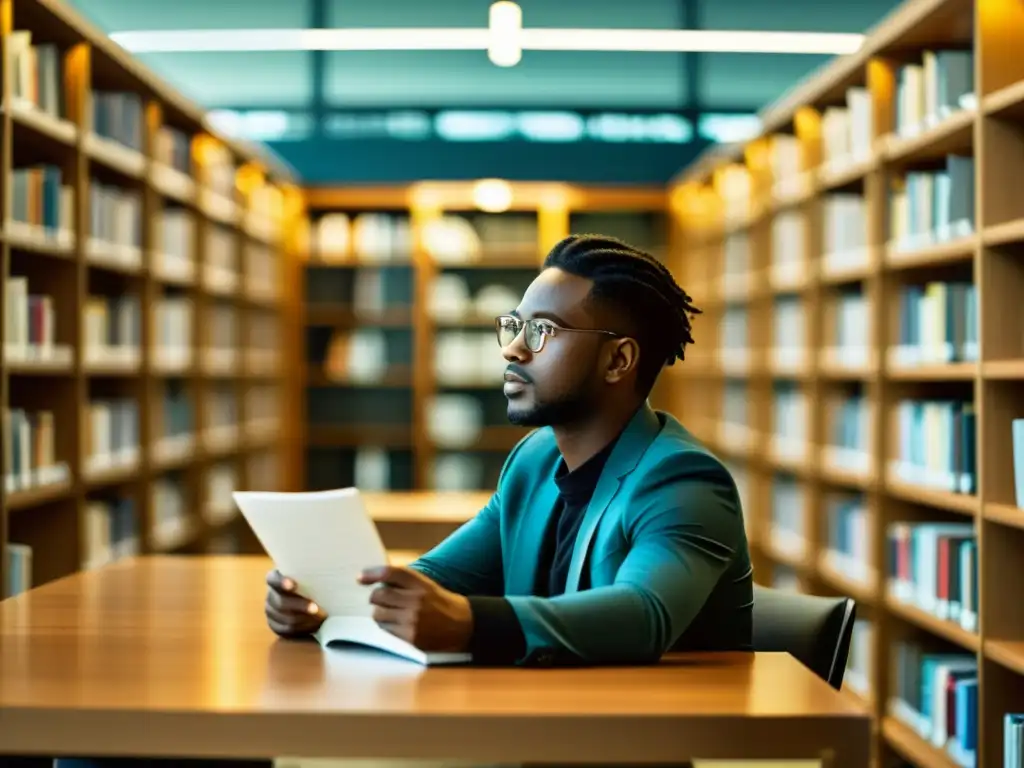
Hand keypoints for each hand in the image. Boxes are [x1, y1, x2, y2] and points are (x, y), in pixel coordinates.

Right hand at [265, 569, 325, 637]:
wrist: (308, 596)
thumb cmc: (311, 580)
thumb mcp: (308, 573)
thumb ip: (310, 572)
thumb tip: (325, 567)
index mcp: (274, 578)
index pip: (273, 579)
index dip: (281, 582)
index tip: (293, 585)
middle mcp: (270, 595)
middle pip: (281, 602)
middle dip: (300, 606)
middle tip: (315, 608)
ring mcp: (271, 611)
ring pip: (286, 618)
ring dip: (304, 619)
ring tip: (321, 617)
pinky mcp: (275, 625)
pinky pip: (288, 630)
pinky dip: (303, 628)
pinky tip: (315, 624)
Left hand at [358, 565, 473, 651]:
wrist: (461, 625)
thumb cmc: (436, 602)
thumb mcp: (422, 584)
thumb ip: (398, 579)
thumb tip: (361, 578)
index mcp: (419, 582)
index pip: (389, 572)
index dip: (371, 574)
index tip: (359, 578)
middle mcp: (416, 599)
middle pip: (378, 595)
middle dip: (377, 599)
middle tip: (386, 602)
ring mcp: (413, 619)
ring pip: (378, 614)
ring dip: (381, 615)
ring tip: (394, 615)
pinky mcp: (410, 637)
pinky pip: (385, 630)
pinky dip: (387, 628)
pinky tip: (399, 626)